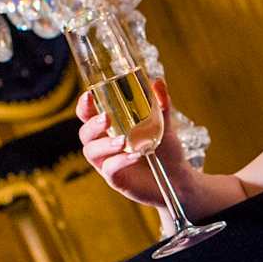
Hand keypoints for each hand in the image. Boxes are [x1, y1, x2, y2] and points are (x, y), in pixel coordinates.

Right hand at [77, 76, 184, 207]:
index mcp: (110, 127)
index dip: (84, 105)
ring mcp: (107, 162)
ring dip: (105, 144)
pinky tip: (134, 155)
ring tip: (122, 140)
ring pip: (92, 152)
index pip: (88, 114)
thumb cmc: (165, 149)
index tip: (89, 95)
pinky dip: (120, 161)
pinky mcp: (116, 179)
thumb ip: (160, 103)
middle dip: (92, 124)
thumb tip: (157, 82)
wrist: (178, 177)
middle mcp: (104, 144)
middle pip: (85, 133)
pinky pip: (109, 169)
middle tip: (106, 118)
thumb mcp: (164, 123)